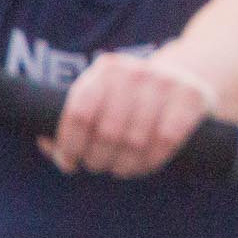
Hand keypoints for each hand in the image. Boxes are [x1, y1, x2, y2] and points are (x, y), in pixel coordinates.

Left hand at [43, 52, 219, 178]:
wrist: (189, 77)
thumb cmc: (135, 98)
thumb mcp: (104, 97)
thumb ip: (75, 119)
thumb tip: (46, 143)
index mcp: (107, 69)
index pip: (78, 112)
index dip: (69, 144)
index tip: (70, 163)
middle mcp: (136, 72)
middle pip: (106, 132)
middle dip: (98, 159)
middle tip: (99, 166)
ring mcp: (166, 83)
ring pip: (135, 141)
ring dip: (124, 165)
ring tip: (121, 169)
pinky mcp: (192, 98)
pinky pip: (165, 142)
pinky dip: (151, 162)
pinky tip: (145, 165)